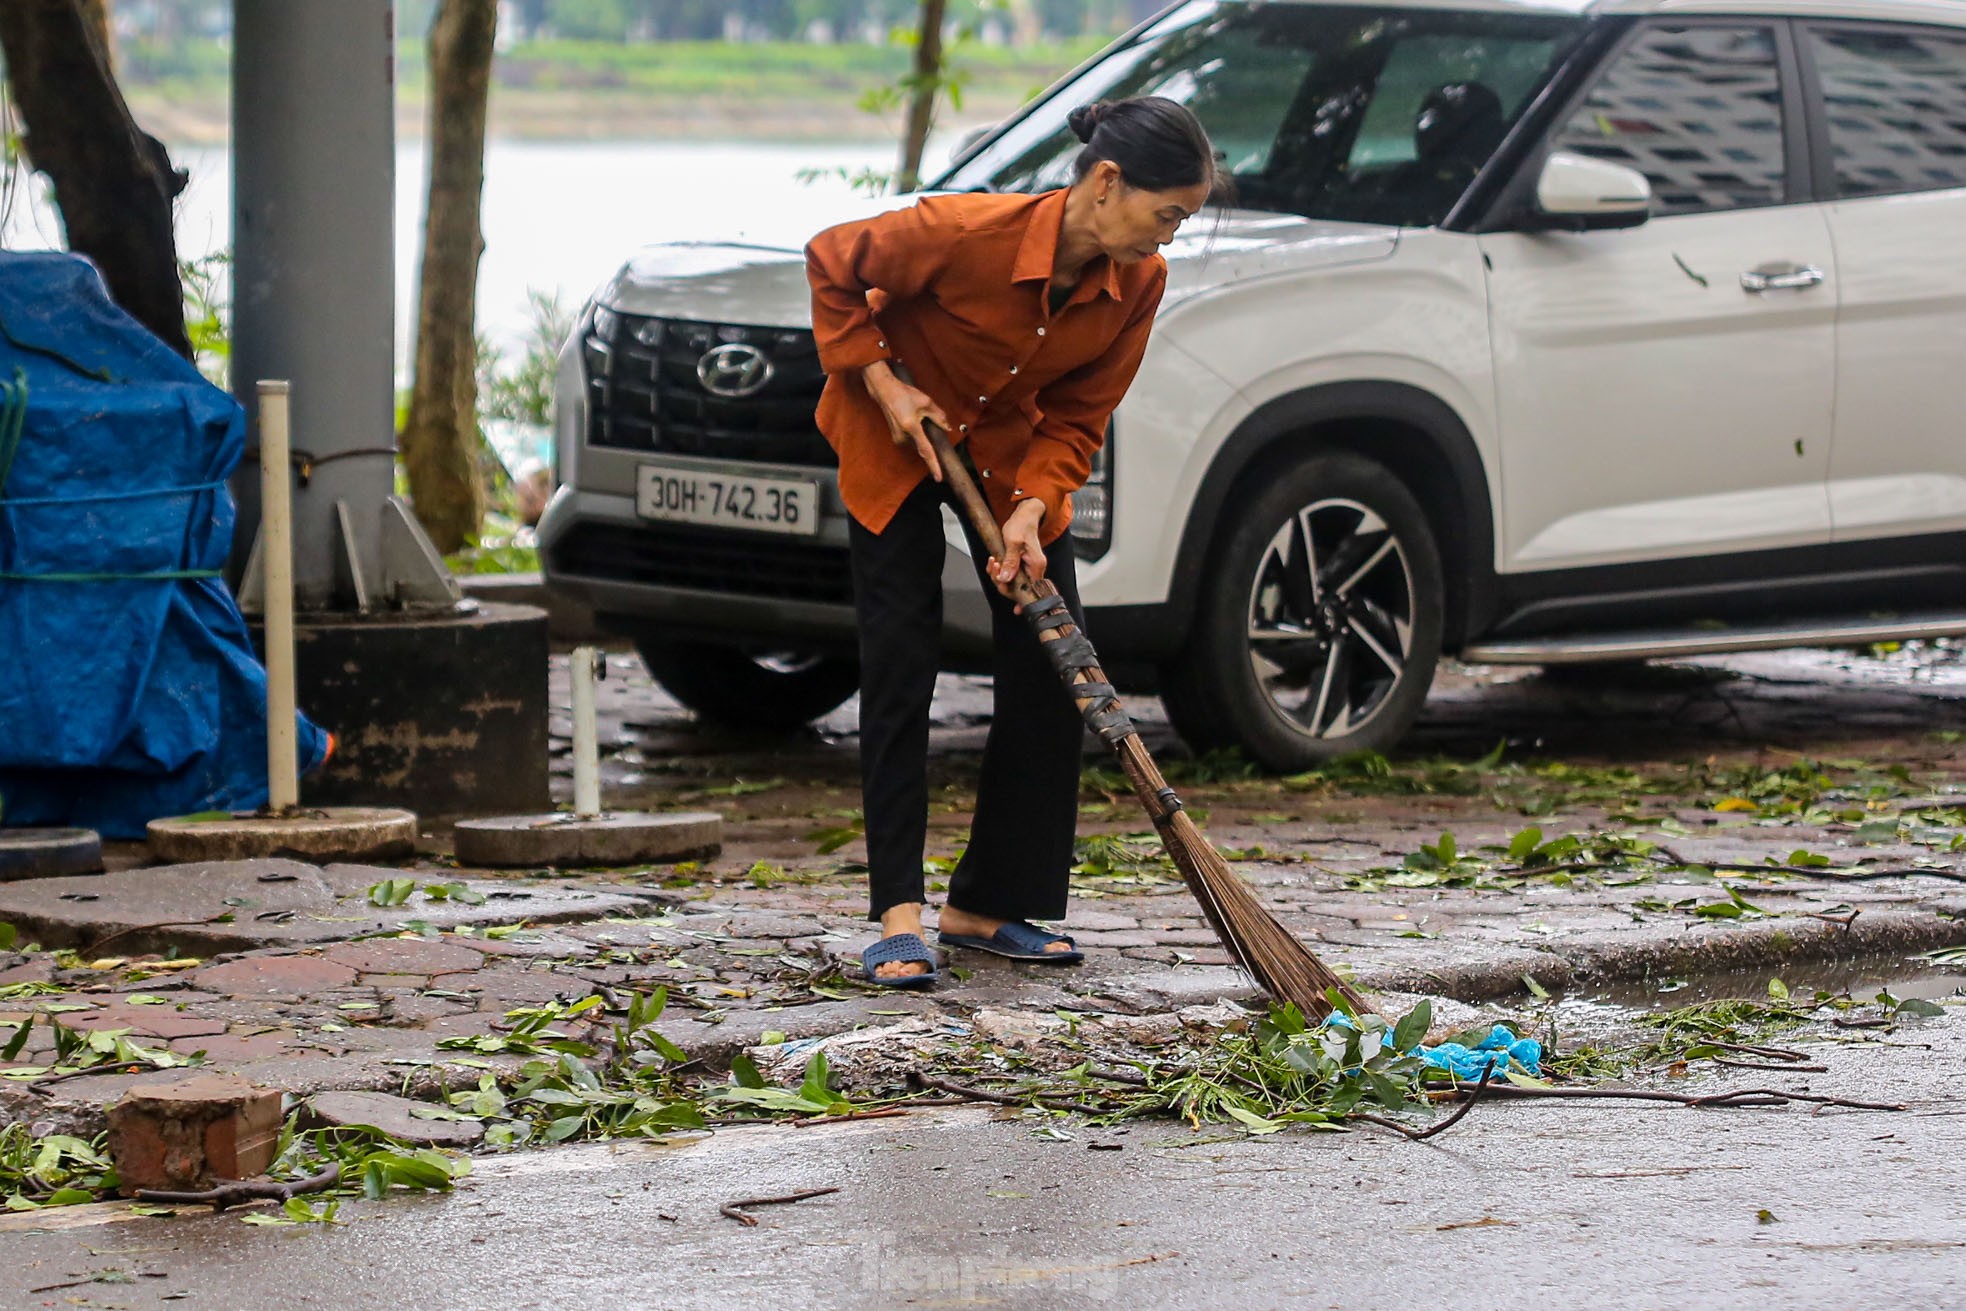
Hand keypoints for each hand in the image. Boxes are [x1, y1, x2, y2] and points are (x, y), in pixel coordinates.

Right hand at [861, 361, 950, 481]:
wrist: (884, 391)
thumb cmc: (903, 394)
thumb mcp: (926, 402)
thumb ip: (939, 417)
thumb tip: (947, 428)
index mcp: (912, 428)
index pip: (926, 451)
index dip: (933, 465)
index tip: (938, 478)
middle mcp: (903, 436)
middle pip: (923, 446)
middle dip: (930, 440)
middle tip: (927, 422)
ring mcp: (898, 438)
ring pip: (918, 443)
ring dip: (922, 435)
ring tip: (915, 415)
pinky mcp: (896, 437)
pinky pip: (912, 440)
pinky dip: (917, 434)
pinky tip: (913, 420)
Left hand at [988, 499, 1047, 600]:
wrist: (1024, 516)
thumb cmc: (1022, 525)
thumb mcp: (1013, 542)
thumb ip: (1010, 562)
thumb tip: (1005, 578)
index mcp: (1036, 565)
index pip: (1028, 589)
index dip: (1016, 595)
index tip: (1007, 594)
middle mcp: (1035, 569)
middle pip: (1018, 588)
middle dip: (1002, 581)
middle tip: (994, 568)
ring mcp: (1028, 568)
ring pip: (1012, 582)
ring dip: (999, 575)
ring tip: (993, 562)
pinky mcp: (1021, 566)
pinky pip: (1010, 575)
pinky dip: (1000, 571)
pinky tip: (995, 562)